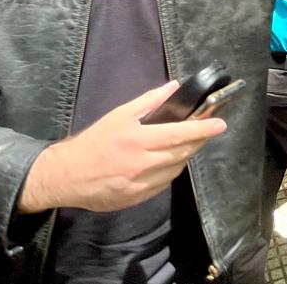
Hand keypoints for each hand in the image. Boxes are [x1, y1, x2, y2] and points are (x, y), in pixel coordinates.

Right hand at [20, 82, 225, 213]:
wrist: (66, 175)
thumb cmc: (94, 141)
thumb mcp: (119, 115)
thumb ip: (149, 101)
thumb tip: (174, 87)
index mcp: (137, 140)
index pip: (179, 134)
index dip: (202, 129)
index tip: (221, 124)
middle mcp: (141, 164)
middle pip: (181, 153)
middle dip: (198, 141)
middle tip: (208, 131)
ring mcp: (139, 184)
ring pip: (175, 170)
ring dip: (186, 156)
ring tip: (189, 143)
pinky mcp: (135, 199)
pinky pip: (163, 184)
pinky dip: (170, 171)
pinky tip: (169, 161)